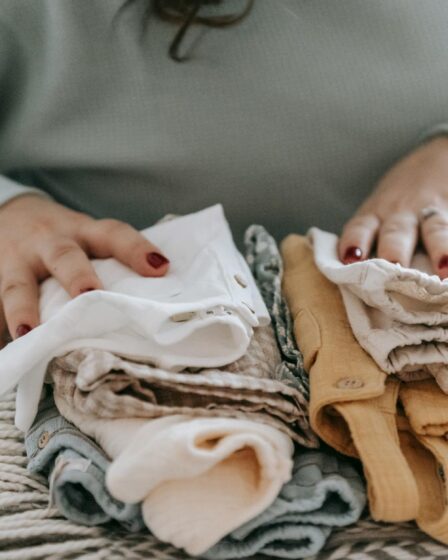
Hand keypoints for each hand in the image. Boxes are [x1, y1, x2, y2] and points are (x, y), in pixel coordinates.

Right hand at [0, 195, 169, 338]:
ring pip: (18, 284)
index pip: (113, 234)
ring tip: (28, 333)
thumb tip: (151, 305)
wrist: (7, 213)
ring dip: (23, 309)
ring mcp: (17, 260)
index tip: (160, 267)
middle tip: (90, 296)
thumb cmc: (60, 239)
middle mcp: (50, 241)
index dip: (136, 248)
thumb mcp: (84, 238)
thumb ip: (108, 262)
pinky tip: (1, 347)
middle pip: (64, 255)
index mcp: (83, 232)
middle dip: (77, 276)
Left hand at [339, 136, 447, 277]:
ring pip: (435, 230)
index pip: (359, 228)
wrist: (439, 157)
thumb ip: (367, 237)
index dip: (354, 242)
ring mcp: (430, 213)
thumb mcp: (378, 209)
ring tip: (444, 268)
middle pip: (395, 233)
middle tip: (394, 267)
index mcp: (374, 214)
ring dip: (439, 249)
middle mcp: (400, 214)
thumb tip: (353, 277)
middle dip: (393, 252)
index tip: (350, 259)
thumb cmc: (398, 198)